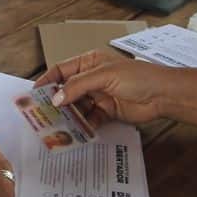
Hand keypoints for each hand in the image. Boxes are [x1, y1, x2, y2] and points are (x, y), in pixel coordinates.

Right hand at [36, 49, 175, 127]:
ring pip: (76, 107)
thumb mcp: (104, 76)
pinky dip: (82, 126)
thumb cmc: (136, 77)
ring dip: (68, 116)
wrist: (162, 95)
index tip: (34, 95)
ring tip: (56, 128)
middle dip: (56, 103)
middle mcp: (91, 78)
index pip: (61, 70)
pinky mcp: (106, 112)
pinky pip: (89, 119)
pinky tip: (76, 133)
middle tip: (42, 116)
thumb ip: (78, 86)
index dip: (47, 81)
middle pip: (67, 91)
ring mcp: (99, 96)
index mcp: (89, 62)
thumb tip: (56, 99)